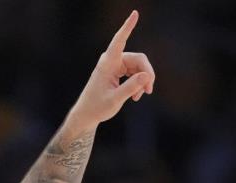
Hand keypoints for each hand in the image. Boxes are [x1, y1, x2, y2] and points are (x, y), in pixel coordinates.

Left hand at [70, 10, 154, 130]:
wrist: (86, 115)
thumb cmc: (96, 108)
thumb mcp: (115, 100)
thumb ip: (131, 88)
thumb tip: (147, 76)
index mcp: (107, 63)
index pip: (119, 41)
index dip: (128, 27)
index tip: (135, 13)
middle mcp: (111, 60)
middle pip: (138, 59)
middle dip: (146, 74)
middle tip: (149, 90)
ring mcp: (115, 65)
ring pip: (138, 67)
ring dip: (142, 81)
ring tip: (140, 96)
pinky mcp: (118, 71)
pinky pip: (134, 72)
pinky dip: (137, 83)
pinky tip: (136, 96)